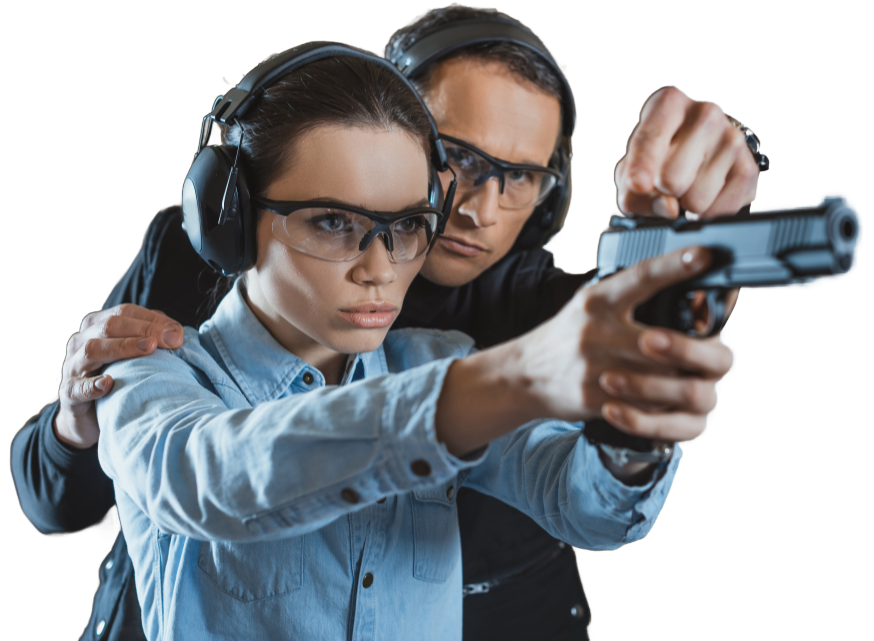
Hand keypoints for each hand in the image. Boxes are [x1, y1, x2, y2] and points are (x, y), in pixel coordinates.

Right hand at [54, 304, 183, 448]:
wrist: (90, 417)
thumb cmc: (118, 378)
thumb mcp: (133, 355)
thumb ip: (151, 338)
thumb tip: (176, 332)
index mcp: (97, 326)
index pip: (125, 312)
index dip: (152, 319)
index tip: (177, 332)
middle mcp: (81, 341)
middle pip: (109, 325)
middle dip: (143, 329)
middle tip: (171, 339)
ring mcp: (72, 366)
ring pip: (92, 349)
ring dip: (122, 347)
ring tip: (149, 349)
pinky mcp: (68, 393)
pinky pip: (77, 387)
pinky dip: (92, 384)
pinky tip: (109, 383)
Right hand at [517, 246, 736, 443]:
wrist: (525, 374)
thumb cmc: (568, 335)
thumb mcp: (591, 304)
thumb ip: (630, 296)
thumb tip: (688, 290)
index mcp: (597, 300)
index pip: (640, 277)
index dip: (673, 265)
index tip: (704, 255)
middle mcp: (594, 330)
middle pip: (661, 339)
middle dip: (688, 347)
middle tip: (707, 346)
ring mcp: (592, 367)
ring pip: (658, 376)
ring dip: (677, 377)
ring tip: (684, 374)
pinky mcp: (591, 398)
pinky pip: (642, 404)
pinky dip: (659, 401)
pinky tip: (660, 396)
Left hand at [614, 85, 759, 218]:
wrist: (702, 152)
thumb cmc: (659, 157)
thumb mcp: (631, 168)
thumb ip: (633, 192)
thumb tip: (668, 208)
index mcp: (669, 104)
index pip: (651, 137)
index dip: (641, 166)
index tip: (639, 184)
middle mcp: (705, 114)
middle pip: (671, 178)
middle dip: (664, 193)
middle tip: (667, 184)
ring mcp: (732, 139)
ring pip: (696, 199)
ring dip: (686, 204)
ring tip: (689, 185)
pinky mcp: (749, 167)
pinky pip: (720, 210)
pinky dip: (707, 213)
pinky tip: (706, 195)